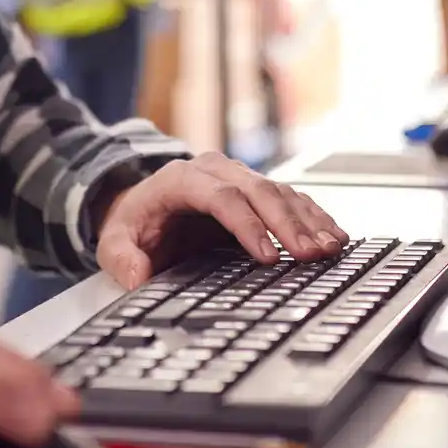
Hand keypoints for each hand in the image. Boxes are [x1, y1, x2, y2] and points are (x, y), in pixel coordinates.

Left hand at [96, 152, 347, 286]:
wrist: (142, 202)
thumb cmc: (135, 222)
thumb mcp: (114, 240)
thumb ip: (121, 257)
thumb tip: (137, 276)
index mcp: (182, 179)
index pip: (221, 198)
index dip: (247, 225)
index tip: (267, 254)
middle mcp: (215, 172)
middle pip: (258, 191)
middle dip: (287, 223)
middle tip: (309, 253)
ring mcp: (239, 178)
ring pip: (279, 192)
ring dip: (307, 220)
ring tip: (329, 247)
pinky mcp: (256, 191)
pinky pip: (290, 198)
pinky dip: (313, 216)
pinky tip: (333, 235)